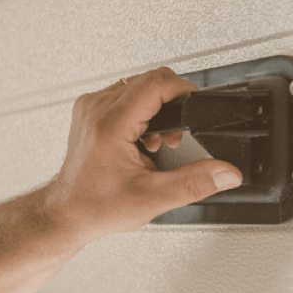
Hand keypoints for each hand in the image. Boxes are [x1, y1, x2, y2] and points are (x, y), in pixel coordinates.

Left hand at [42, 67, 242, 239]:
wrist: (66, 213)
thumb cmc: (95, 206)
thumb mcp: (152, 198)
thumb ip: (195, 183)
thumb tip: (225, 173)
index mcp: (111, 123)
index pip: (156, 83)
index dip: (184, 91)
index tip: (195, 105)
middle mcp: (97, 108)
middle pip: (149, 79)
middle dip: (172, 104)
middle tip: (172, 138)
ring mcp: (90, 107)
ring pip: (137, 85)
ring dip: (156, 108)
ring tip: (155, 142)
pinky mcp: (89, 111)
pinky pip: (123, 95)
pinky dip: (140, 111)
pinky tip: (140, 139)